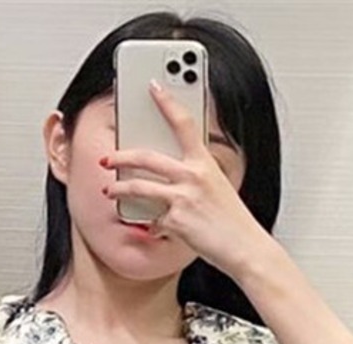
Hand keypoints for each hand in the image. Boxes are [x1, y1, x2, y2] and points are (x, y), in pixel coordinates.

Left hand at [98, 79, 268, 277]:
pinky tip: (156, 228)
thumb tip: (171, 178)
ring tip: (110, 190)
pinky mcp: (175, 221)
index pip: (183, 123)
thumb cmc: (233, 221)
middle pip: (146, 157)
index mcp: (205, 163)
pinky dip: (153, 225)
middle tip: (108, 157)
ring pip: (138, 187)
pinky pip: (153, 220)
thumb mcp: (218, 188)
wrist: (245, 248)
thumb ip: (195, 177)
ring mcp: (183, 198)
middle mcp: (193, 176)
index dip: (167, 102)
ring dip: (119, 189)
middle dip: (121, 156)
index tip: (153, 86)